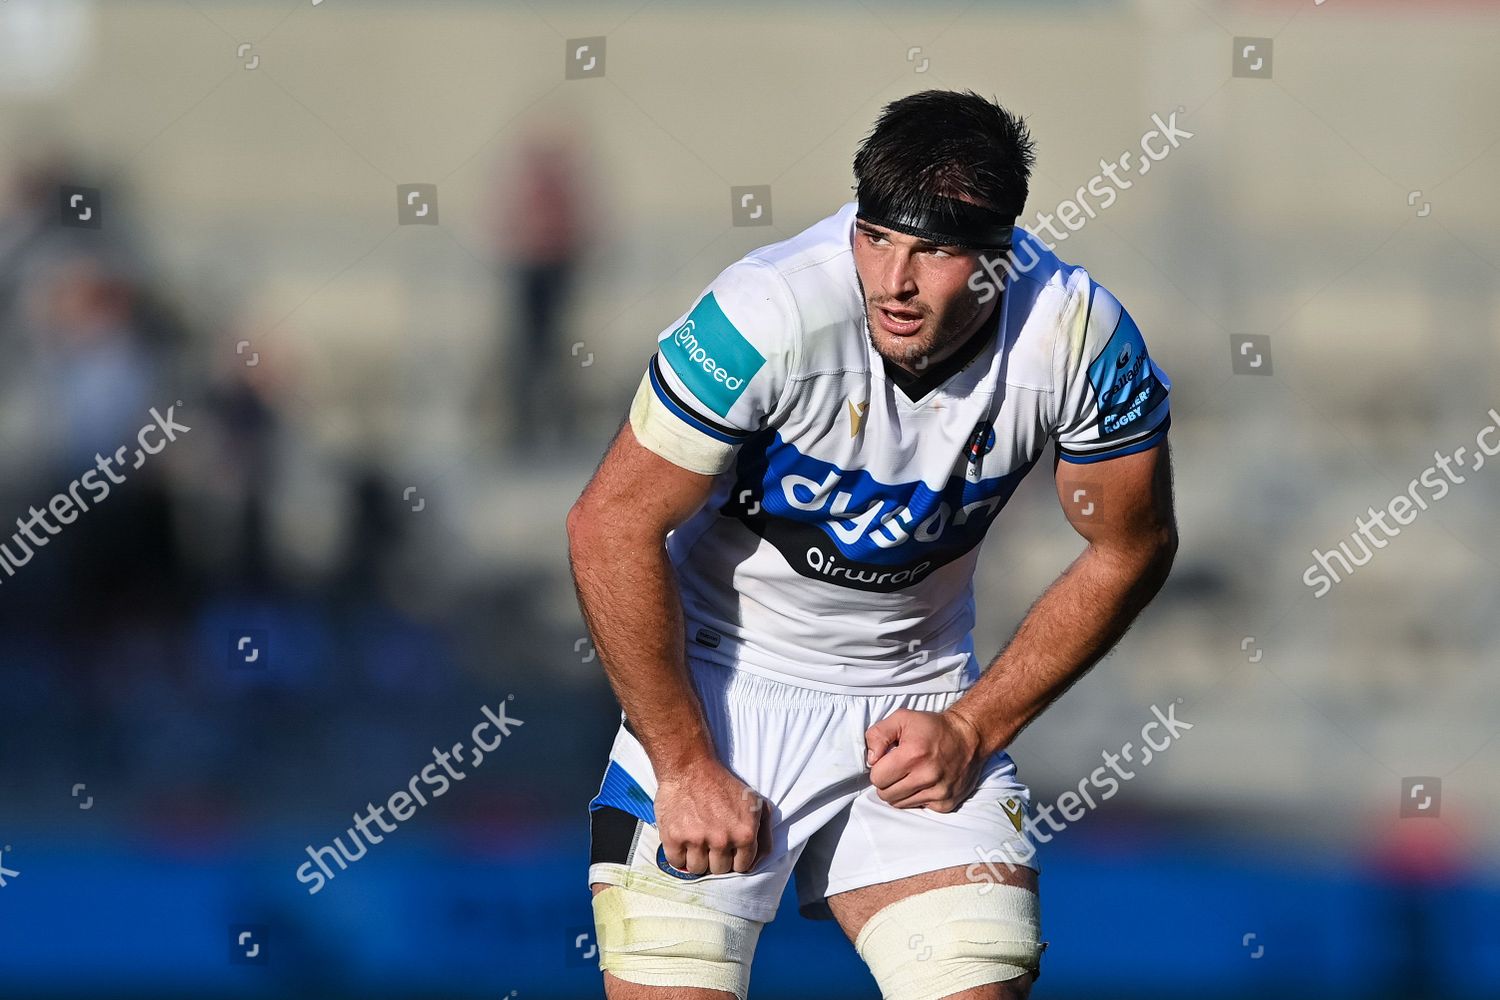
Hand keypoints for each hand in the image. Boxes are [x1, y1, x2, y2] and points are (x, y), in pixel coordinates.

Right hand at [654, 757, 772, 875]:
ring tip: (696, 842)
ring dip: (696, 859)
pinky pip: (677, 863)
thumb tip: (762, 857)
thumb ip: (764, 830)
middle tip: (710, 843)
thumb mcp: (754, 801)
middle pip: (720, 870)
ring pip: (698, 869)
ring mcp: (696, 840)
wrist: (690, 766)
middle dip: (716, 859)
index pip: (742, 867)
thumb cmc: (722, 784)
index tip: (728, 851)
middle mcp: (722, 840)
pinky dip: (678, 856)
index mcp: (744, 834)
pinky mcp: (673, 838)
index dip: (735, 859)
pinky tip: (682, 842)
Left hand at [865, 708, 985, 811]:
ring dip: (900, 791)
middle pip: (886, 795)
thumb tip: (871, 760)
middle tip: (897, 769)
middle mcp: (927, 776)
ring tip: (911, 775)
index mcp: (913, 755)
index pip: (877, 778)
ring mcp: (938, 792)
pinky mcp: (946, 803)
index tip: (888, 760)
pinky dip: (916, 797)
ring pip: (900, 804)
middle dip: (887, 782)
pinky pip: (918, 808)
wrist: (969, 737)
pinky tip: (925, 782)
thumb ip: (878, 734)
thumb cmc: (932, 727)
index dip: (879, 768)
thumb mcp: (901, 718)